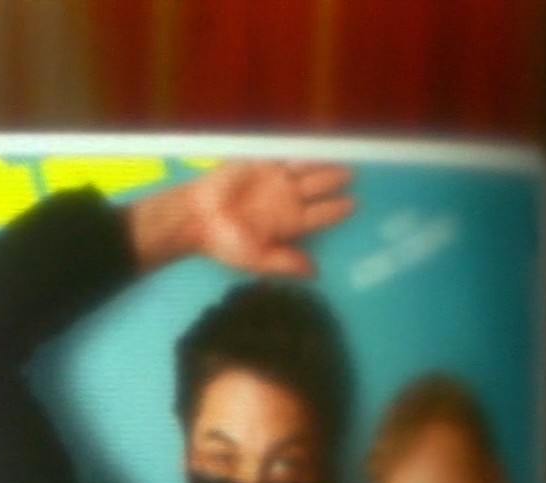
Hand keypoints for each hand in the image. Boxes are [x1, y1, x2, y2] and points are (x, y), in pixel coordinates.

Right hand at [131, 161, 354, 274]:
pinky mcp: (261, 162)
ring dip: (322, 163)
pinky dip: (300, 150)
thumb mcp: (255, 259)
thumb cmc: (223, 242)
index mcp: (289, 223)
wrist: (193, 218)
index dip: (336, 209)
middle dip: (333, 180)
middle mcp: (287, 199)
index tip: (352, 204)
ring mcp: (275, 179)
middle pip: (318, 187)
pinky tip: (315, 145)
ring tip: (339, 155)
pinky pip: (286, 153)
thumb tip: (316, 274)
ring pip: (307, 168)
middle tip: (349, 174)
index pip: (320, 215)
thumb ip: (285, 263)